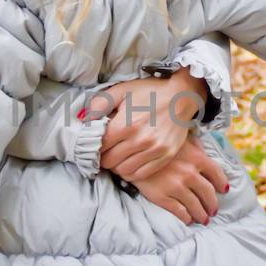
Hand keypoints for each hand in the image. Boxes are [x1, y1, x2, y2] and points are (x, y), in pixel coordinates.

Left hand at [92, 69, 209, 180]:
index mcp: (126, 124)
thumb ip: (99, 104)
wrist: (182, 96)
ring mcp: (154, 150)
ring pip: (123, 171)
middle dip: (103, 157)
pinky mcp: (165, 156)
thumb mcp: (121, 90)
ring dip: (116, 166)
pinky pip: (141, 174)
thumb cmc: (150, 92)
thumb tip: (84, 118)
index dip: (94, 146)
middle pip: (109, 161)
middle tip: (104, 151)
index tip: (95, 144)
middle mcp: (140, 140)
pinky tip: (129, 162)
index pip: (100, 146)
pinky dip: (131, 171)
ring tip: (116, 157)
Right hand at [128, 135, 229, 224]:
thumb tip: (204, 151)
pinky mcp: (163, 197)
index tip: (223, 190)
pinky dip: (187, 218)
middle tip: (213, 210)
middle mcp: (189, 173)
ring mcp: (176, 186)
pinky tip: (188, 219)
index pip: (216, 173)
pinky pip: (180, 212)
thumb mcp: (178, 139)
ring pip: (196, 206)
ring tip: (203, 219)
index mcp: (196, 157)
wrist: (130, 154)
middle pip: (208, 193)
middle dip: (213, 204)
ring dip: (202, 215)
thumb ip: (193, 146)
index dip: (222, 183)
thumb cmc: (156, 144)